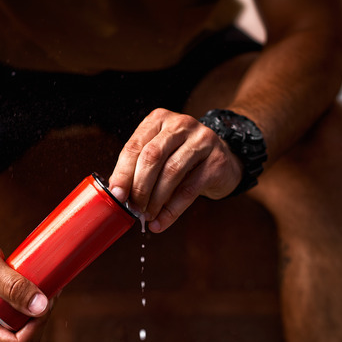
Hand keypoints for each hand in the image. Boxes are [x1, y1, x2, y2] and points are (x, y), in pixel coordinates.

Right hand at [0, 230, 51, 341]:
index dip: (39, 324)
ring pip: (23, 326)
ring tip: (44, 283)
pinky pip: (17, 315)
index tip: (48, 298)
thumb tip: (40, 307)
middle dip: (39, 314)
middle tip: (50, 287)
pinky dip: (29, 301)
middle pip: (24, 337)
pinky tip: (36, 284)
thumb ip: (14, 287)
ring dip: (36, 307)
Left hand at [109, 108, 242, 232]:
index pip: (135, 146)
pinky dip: (172, 210)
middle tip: (133, 208)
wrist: (224, 161)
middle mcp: (181, 124)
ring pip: (171, 172)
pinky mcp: (216, 160)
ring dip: (155, 199)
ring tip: (147, 216)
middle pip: (152, 156)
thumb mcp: (160, 155)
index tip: (116, 195)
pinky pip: (189, 189)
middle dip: (139, 186)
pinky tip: (161, 222)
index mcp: (159, 119)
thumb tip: (118, 194)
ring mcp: (202, 140)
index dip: (123, 172)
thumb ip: (139, 168)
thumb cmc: (183, 159)